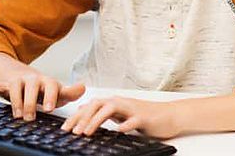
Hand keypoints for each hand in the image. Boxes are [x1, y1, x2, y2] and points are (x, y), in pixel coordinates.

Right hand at [0, 72, 85, 120]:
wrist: (24, 77)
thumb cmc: (43, 89)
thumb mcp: (57, 92)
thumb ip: (69, 92)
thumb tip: (83, 87)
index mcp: (45, 81)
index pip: (50, 84)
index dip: (49, 96)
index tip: (48, 109)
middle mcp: (30, 79)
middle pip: (30, 85)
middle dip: (30, 102)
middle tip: (30, 117)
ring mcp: (16, 81)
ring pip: (13, 85)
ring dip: (15, 101)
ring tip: (17, 115)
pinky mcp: (2, 84)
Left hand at [60, 96, 180, 138]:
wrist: (169, 115)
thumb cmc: (145, 117)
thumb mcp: (121, 114)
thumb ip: (105, 113)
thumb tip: (85, 113)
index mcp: (113, 103)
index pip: (90, 106)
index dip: (76, 116)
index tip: (65, 128)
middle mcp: (120, 103)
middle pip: (96, 105)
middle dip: (82, 117)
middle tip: (72, 131)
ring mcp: (132, 109)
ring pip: (110, 109)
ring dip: (96, 120)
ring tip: (86, 132)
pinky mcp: (144, 117)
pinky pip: (133, 120)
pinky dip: (125, 125)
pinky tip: (118, 131)